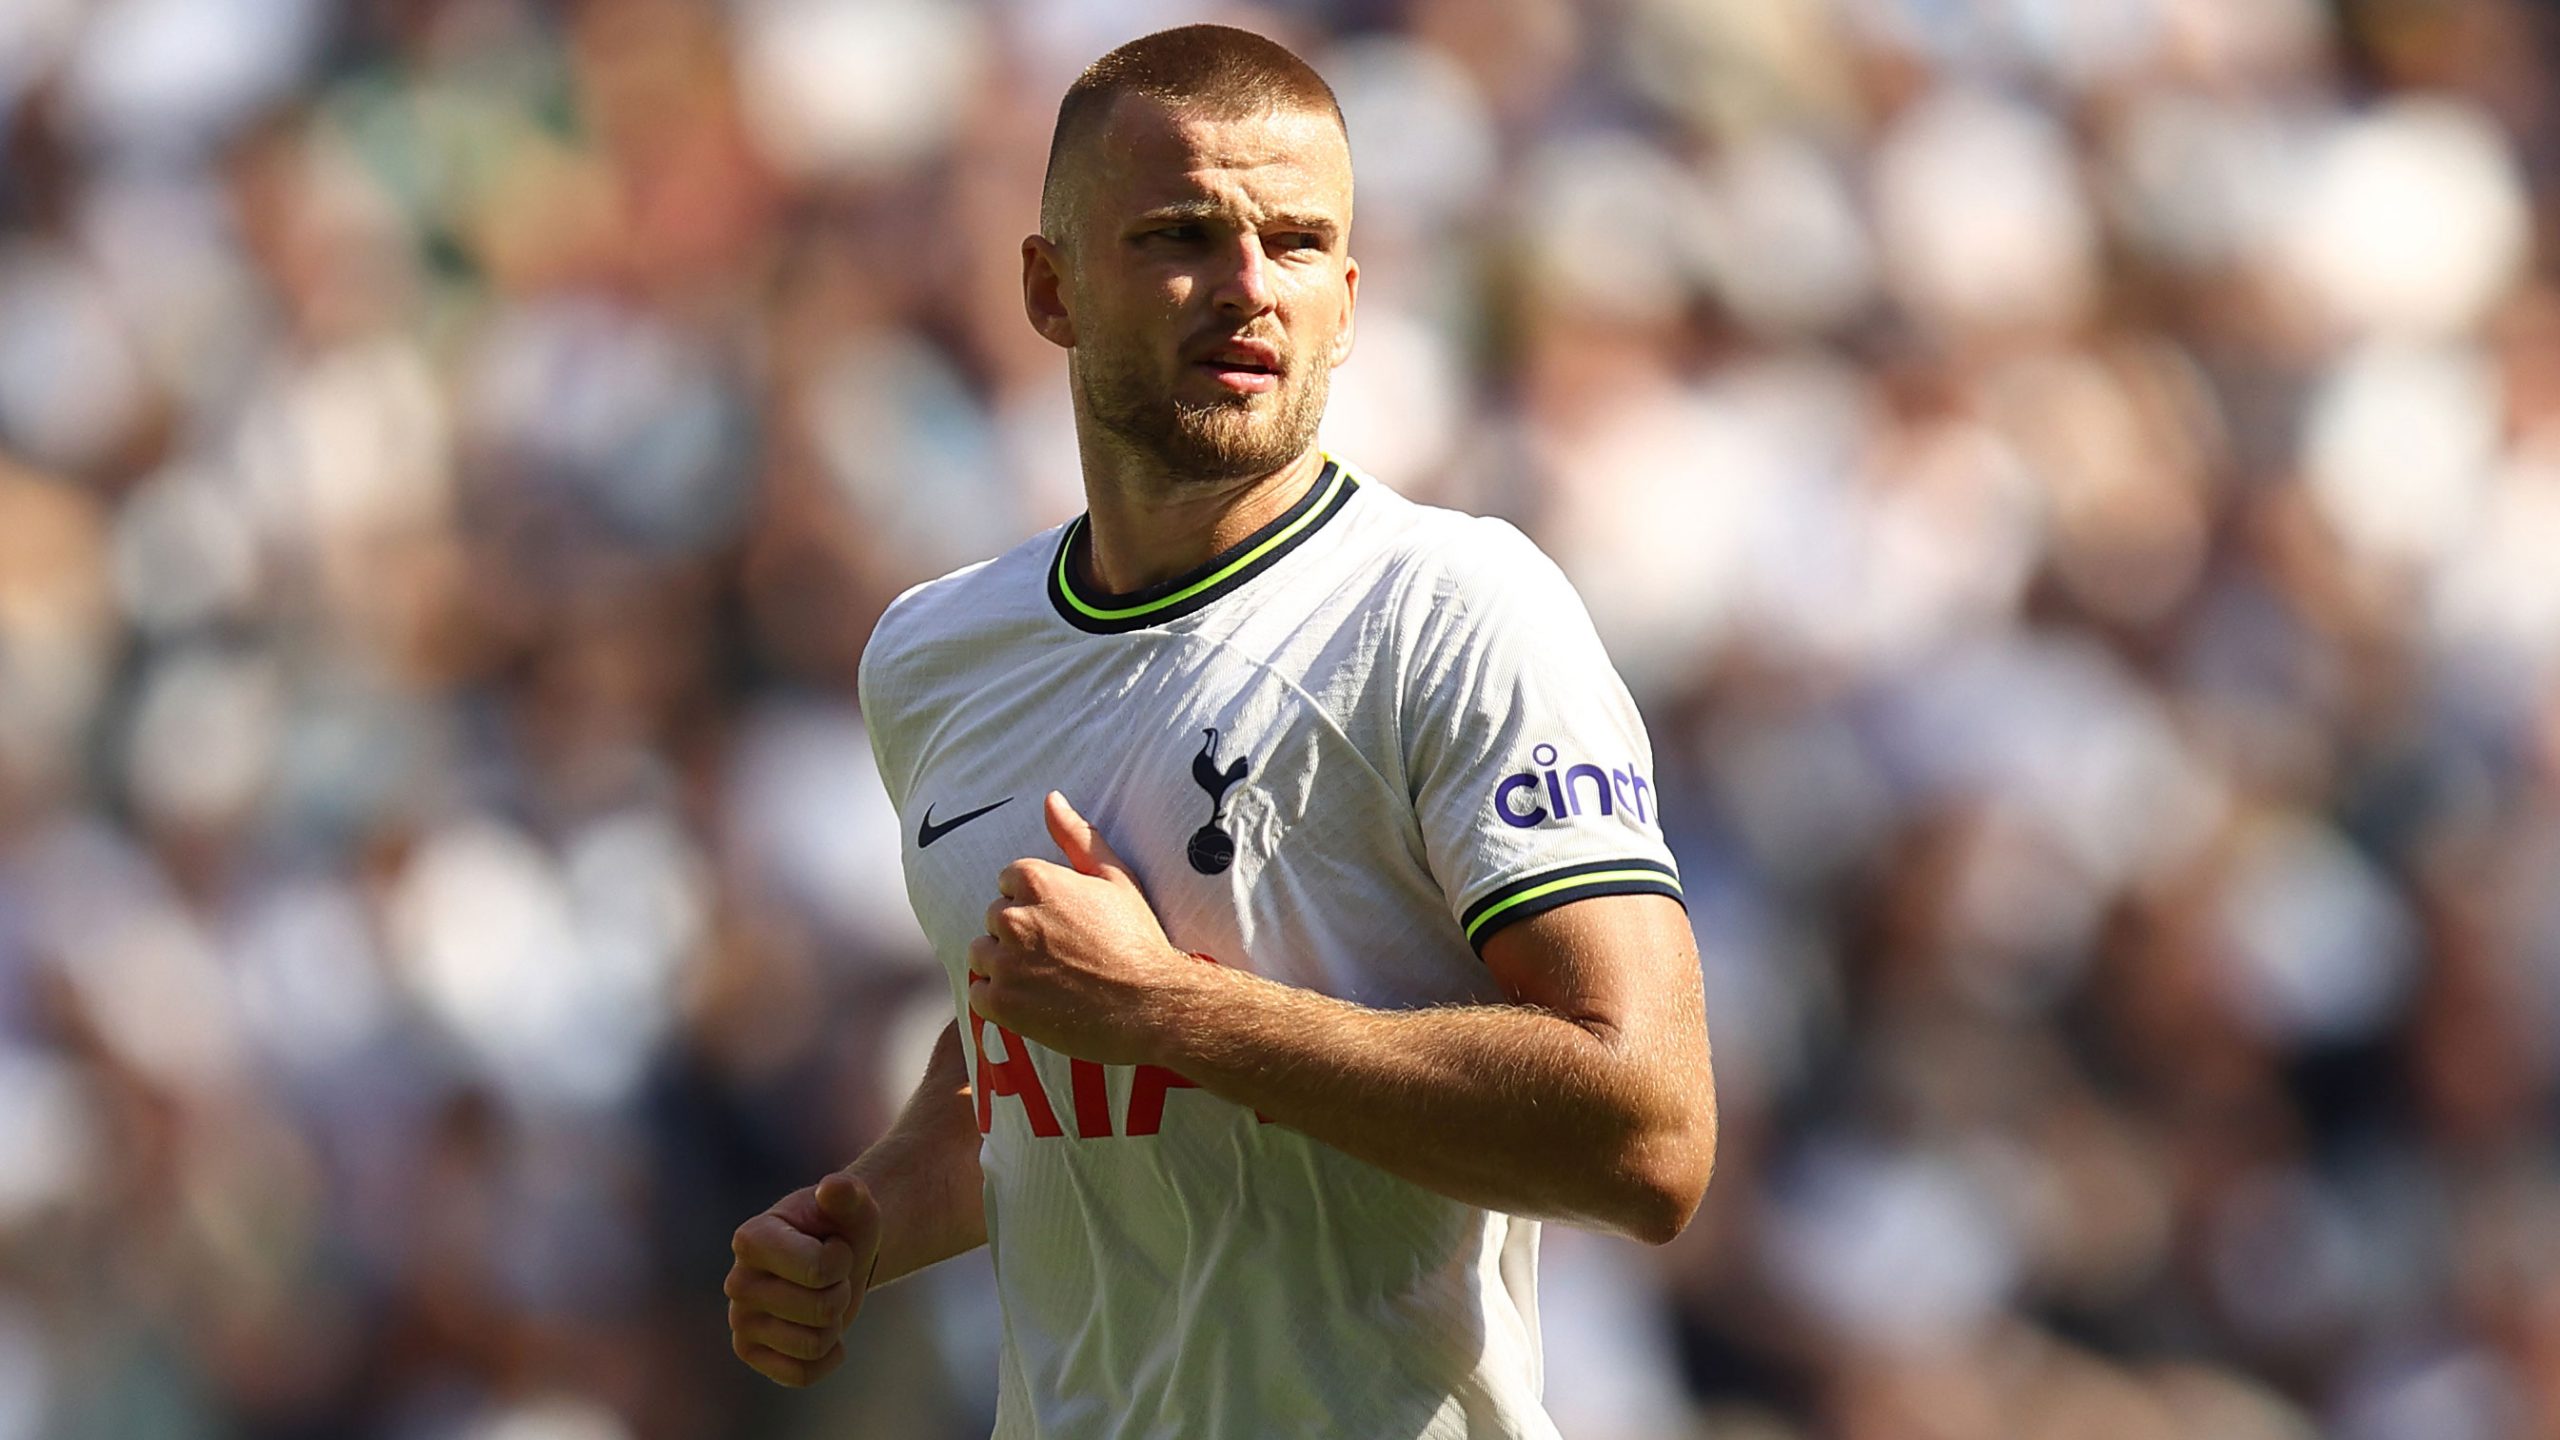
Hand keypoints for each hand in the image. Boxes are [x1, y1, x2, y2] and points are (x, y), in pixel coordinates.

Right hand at [725, 1171, 878, 1386]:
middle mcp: (737, 1282)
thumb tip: (833, 1188)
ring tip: (822, 1297)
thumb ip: (847, 1193)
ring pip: (812, 1345)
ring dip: (834, 1324)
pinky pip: (801, 1375)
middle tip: (831, 1276)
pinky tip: (823, 1332)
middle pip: (820, 1310)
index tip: (834, 1244)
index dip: (842, 1260)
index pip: (819, 1270)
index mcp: (751, 1238)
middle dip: (841, 1292)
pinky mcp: (750, 1352)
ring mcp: (740, 1321)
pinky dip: (826, 1358)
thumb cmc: (841, 1227)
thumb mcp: (853, 1205)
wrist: (836, 1256)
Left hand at [968, 792, 1196, 1065]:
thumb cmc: (1137, 940)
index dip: (1037, 902)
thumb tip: (1051, 797)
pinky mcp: (1001, 1002)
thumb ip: (1077, 836)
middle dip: (1018, 932)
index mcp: (1035, 879)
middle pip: (994, 917)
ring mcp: (1004, 961)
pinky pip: (979, 994)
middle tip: (1060, 954)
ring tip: (1046, 978)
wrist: (1150, 1006)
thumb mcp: (1116, 877)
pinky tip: (1035, 1002)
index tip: (1063, 923)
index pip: (1009, 881)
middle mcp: (1012, 916)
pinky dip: (1000, 1000)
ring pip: (982, 954)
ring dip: (1004, 964)